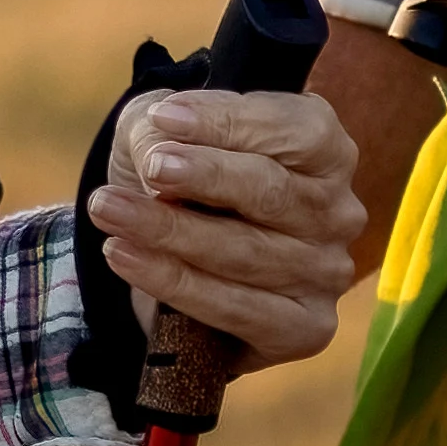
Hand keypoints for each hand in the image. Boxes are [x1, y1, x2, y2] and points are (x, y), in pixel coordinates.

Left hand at [88, 86, 372, 390]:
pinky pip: (239, 308)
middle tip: (149, 168)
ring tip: (108, 210)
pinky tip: (125, 256)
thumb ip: (158, 134)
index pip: (296, 130)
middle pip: (272, 190)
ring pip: (247, 252)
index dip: (230, 122)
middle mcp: (338, 212)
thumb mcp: (158, 134)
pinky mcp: (304, 328)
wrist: (170, 258)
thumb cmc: (176, 178)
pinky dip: (175, 283)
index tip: (163, 117)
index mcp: (324, 151)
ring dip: (169, 231)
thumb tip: (157, 159)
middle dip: (202, 177)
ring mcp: (326, 273)